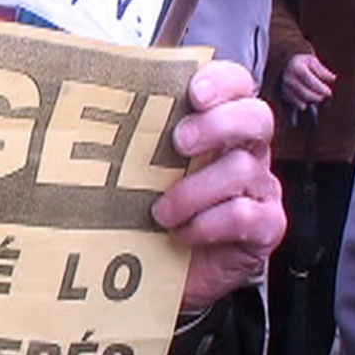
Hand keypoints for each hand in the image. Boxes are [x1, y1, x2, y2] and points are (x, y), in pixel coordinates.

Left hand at [153, 61, 284, 310]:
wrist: (160, 274)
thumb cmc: (149, 211)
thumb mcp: (138, 169)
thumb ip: (132, 135)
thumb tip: (89, 99)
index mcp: (219, 126)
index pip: (236, 85)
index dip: (223, 81)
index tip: (195, 92)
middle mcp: (247, 151)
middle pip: (257, 117)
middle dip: (218, 124)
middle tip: (179, 142)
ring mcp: (261, 189)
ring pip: (242, 169)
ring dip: (193, 190)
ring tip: (160, 211)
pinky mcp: (265, 228)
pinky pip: (245, 216)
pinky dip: (207, 224)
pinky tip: (181, 234)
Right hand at [281, 53, 335, 110]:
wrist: (285, 65)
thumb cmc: (302, 63)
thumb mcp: (312, 61)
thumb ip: (322, 70)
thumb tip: (332, 78)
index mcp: (296, 67)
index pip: (309, 80)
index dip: (320, 88)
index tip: (329, 92)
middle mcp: (288, 78)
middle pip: (305, 93)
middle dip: (317, 97)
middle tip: (324, 96)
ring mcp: (284, 87)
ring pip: (301, 101)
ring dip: (312, 101)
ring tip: (318, 97)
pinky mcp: (284, 95)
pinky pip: (296, 104)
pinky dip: (305, 104)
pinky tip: (309, 99)